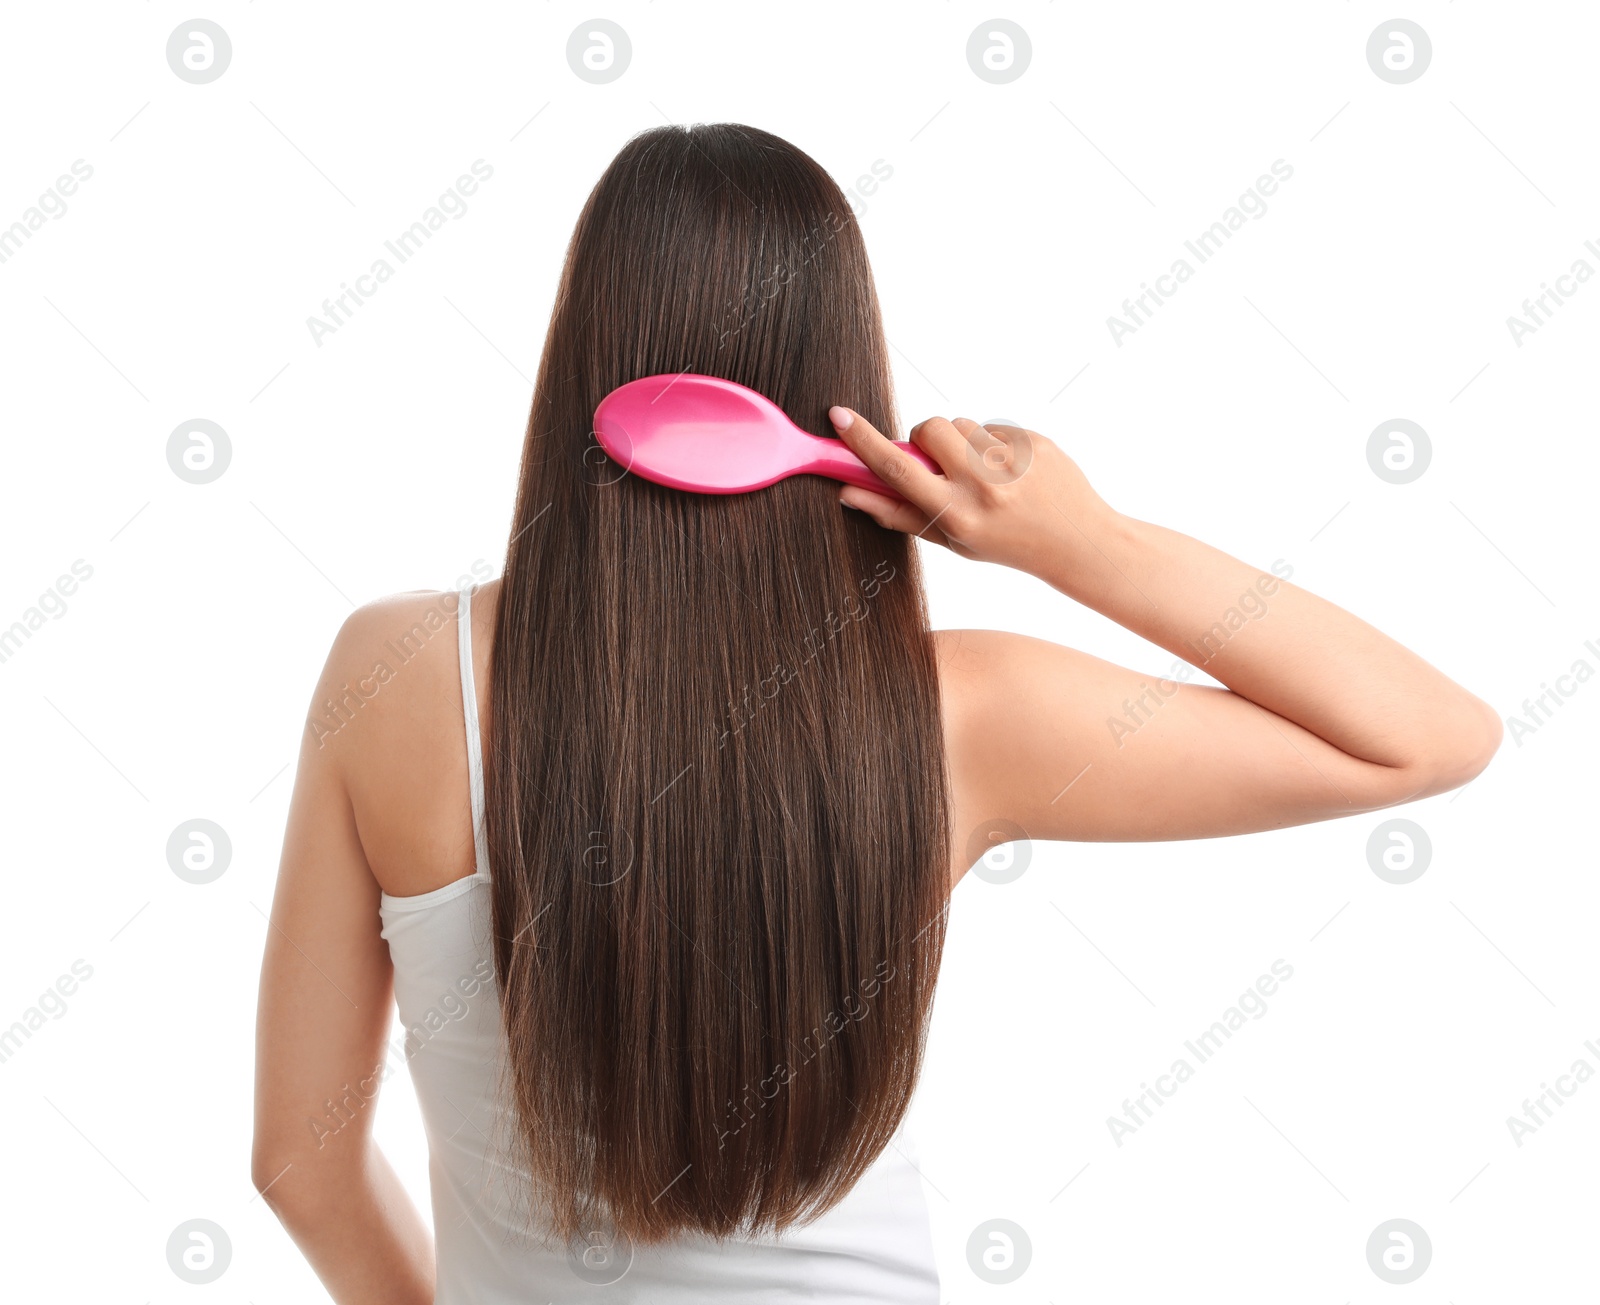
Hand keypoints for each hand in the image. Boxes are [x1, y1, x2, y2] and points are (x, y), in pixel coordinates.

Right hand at [827, 405, 1115, 579]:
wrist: (1076, 539)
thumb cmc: (1005, 543)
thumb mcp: (949, 540)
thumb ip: (898, 514)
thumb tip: (849, 492)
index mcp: (957, 514)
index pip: (898, 469)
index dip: (862, 441)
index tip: (839, 417)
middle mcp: (983, 485)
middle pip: (928, 429)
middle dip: (924, 439)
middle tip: (938, 464)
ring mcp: (1012, 460)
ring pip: (961, 424)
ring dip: (960, 442)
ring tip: (982, 473)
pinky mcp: (1034, 441)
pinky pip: (993, 426)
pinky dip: (993, 444)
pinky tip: (1011, 471)